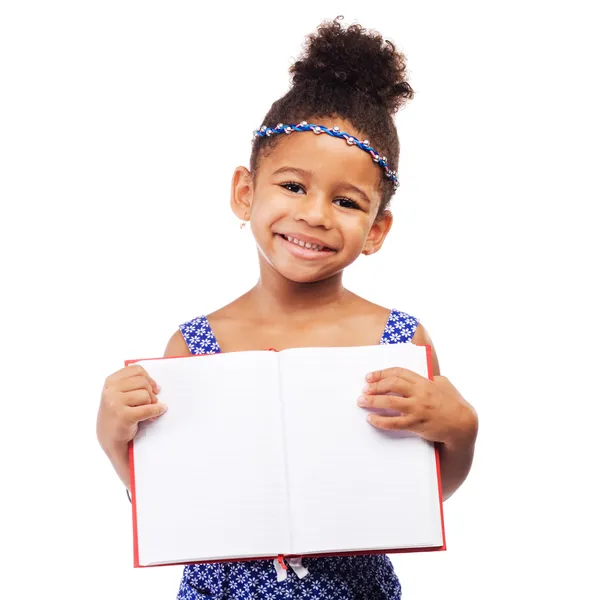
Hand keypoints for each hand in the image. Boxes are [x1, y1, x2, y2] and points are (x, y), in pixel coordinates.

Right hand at [96, 365, 166, 450]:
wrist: (110, 441)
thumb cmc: (118, 416)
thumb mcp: (119, 395)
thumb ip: (133, 385)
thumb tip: (156, 386)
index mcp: (111, 381)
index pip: (136, 370)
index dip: (148, 378)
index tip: (153, 388)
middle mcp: (110, 390)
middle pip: (143, 382)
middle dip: (151, 393)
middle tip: (152, 403)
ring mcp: (114, 403)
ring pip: (145, 395)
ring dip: (151, 404)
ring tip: (147, 412)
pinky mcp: (123, 416)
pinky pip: (148, 409)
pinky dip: (156, 411)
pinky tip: (159, 412)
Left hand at [358, 367, 476, 444]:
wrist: (463, 425)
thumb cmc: (454, 403)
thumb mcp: (443, 384)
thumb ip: (428, 378)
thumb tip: (413, 377)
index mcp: (425, 382)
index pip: (399, 372)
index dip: (382, 373)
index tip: (369, 377)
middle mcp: (420, 394)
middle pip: (392, 385)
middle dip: (375, 386)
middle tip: (364, 389)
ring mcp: (418, 409)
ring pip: (389, 403)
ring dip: (372, 402)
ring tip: (361, 401)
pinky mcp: (416, 425)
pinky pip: (394, 423)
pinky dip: (380, 421)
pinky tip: (371, 419)